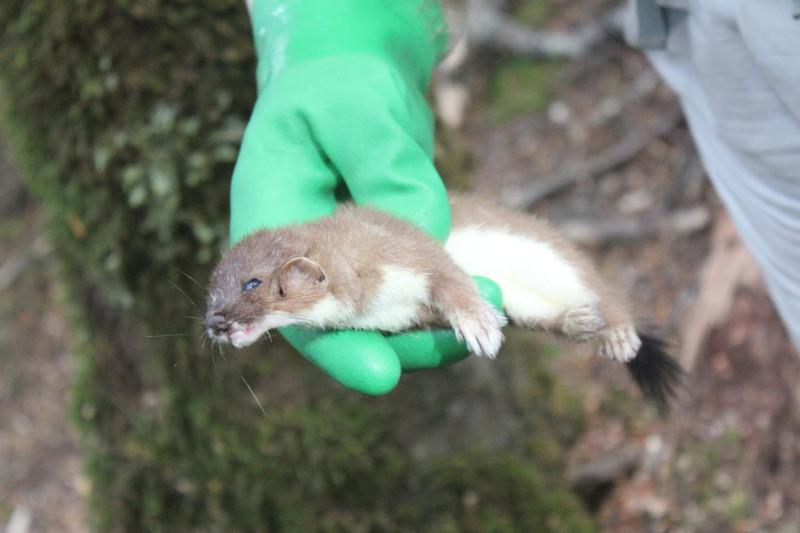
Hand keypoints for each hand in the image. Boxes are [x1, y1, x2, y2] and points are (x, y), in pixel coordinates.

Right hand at [230, 0, 502, 394]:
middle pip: (340, 320)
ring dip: (429, 326)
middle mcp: (302, 248)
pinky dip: (440, 301)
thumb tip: (433, 225)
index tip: (380, 373)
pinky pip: (406, 288)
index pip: (290, 296)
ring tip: (485, 327)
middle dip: (399, 343)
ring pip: (378, 312)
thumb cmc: (338, 81)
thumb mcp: (357, 109)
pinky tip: (480, 305)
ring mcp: (341, 254)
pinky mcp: (378, 251)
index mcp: (272, 217)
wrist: (350, 71)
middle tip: (460, 347)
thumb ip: (386, 164)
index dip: (332, 342)